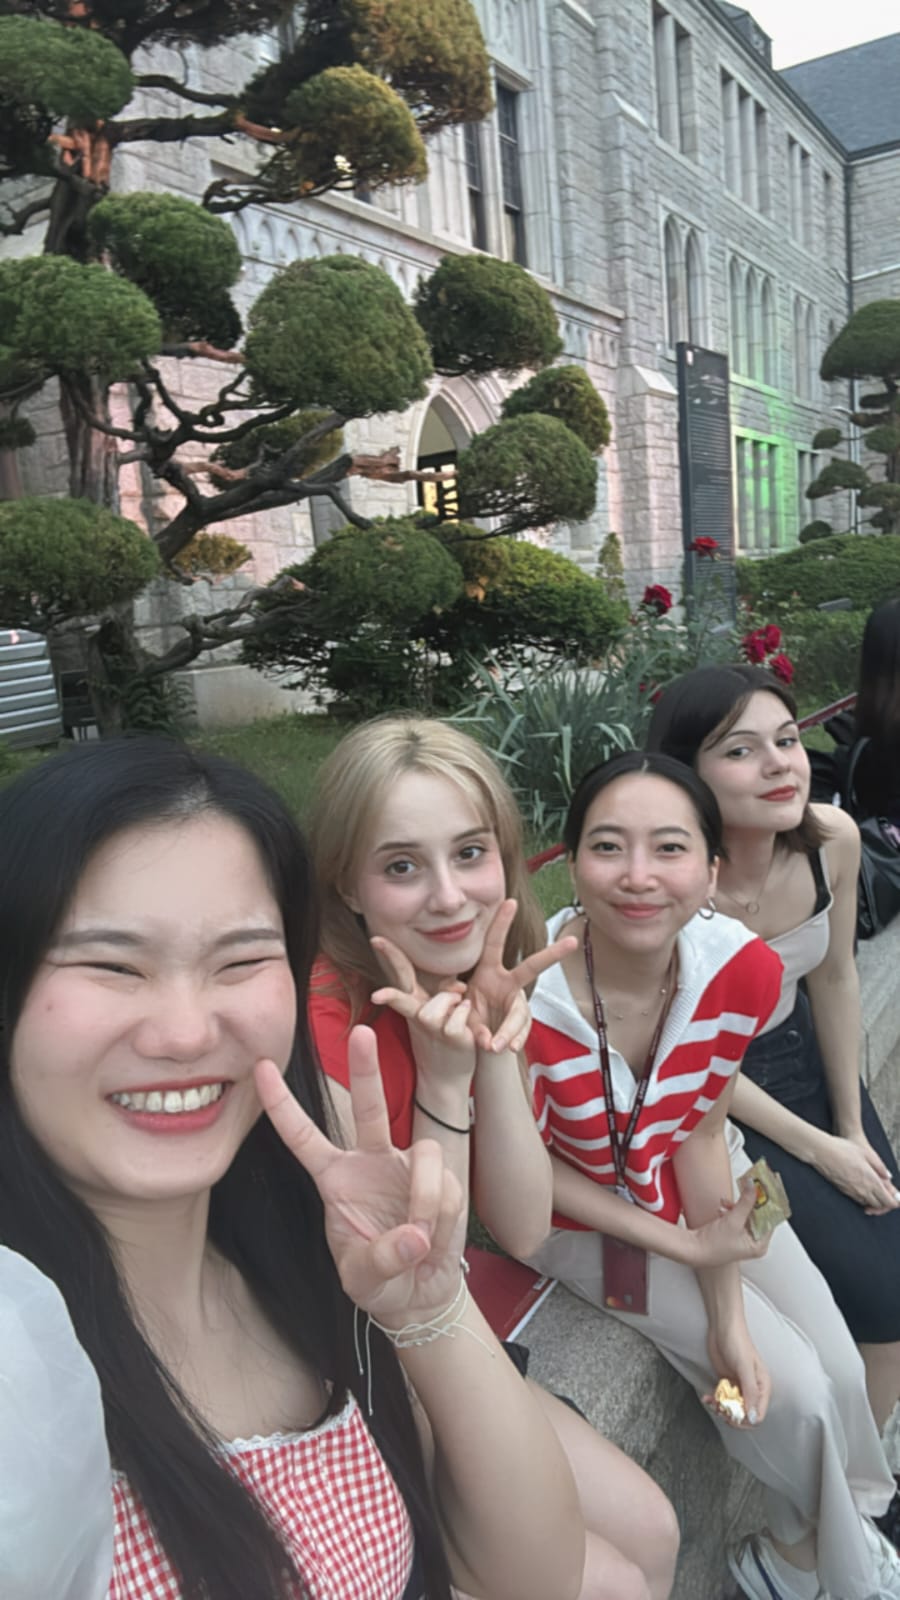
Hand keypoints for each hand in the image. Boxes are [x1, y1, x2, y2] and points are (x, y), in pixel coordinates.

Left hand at [255, 1027, 465, 1326]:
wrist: (418, 1296)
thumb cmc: (378, 1282)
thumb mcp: (362, 1280)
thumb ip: (382, 1259)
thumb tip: (416, 1236)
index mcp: (335, 1178)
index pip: (302, 1136)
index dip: (282, 1104)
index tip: (261, 1067)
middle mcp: (370, 1161)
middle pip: (367, 1106)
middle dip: (366, 1068)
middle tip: (362, 1031)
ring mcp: (408, 1166)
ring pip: (426, 1154)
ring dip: (427, 1199)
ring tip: (420, 1238)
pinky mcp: (443, 1178)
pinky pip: (448, 1186)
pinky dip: (443, 1217)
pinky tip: (434, 1239)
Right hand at [370, 936, 476, 1089]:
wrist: (449, 1074)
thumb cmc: (445, 1036)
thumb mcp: (443, 1009)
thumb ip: (446, 992)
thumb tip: (457, 985)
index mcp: (416, 1002)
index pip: (401, 974)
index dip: (390, 955)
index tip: (376, 937)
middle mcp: (418, 1013)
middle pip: (403, 995)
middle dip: (391, 990)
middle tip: (377, 981)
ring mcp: (431, 1027)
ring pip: (438, 1004)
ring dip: (453, 1003)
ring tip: (459, 1012)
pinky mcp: (448, 1037)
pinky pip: (456, 1018)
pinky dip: (464, 1016)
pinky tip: (466, 1026)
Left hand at [465, 899, 578, 1053]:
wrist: (475, 1040)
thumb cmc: (464, 1012)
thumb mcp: (451, 1004)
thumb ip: (454, 1004)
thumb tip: (466, 1015)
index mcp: (488, 971)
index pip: (494, 943)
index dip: (502, 923)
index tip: (511, 901)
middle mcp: (508, 983)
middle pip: (533, 967)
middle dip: (552, 954)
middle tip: (571, 941)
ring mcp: (517, 1003)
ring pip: (520, 1012)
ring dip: (509, 1029)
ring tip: (496, 1045)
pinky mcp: (521, 1023)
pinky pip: (521, 1031)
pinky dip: (513, 1040)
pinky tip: (509, 1048)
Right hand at [689, 1179, 771, 1267]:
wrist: (693, 1250)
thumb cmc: (713, 1246)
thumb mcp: (733, 1221)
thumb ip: (746, 1202)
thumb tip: (754, 1186)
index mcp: (759, 1245)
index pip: (771, 1219)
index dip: (770, 1203)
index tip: (769, 1188)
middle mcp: (753, 1243)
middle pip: (759, 1216)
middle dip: (752, 1202)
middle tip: (753, 1185)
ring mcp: (743, 1238)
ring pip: (747, 1214)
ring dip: (739, 1205)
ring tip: (728, 1201)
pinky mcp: (733, 1233)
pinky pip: (738, 1216)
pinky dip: (732, 1210)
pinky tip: (723, 1207)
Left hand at [704, 1321, 770, 1428]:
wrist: (722, 1327)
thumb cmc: (738, 1341)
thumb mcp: (744, 1367)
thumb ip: (750, 1392)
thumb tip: (752, 1416)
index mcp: (762, 1387)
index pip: (758, 1415)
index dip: (745, 1420)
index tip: (731, 1416)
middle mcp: (752, 1389)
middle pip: (744, 1414)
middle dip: (731, 1416)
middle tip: (719, 1409)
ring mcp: (739, 1386)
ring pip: (732, 1408)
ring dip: (721, 1410)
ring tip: (712, 1402)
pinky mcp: (727, 1383)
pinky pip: (723, 1399)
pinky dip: (715, 1401)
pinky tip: (707, 1398)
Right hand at [813, 1130, 899, 1214]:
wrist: (822, 1152)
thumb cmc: (843, 1150)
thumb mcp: (866, 1153)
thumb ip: (879, 1166)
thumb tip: (887, 1176)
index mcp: (871, 1180)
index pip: (887, 1200)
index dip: (894, 1202)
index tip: (896, 1200)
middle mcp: (862, 1189)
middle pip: (879, 1205)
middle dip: (886, 1204)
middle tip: (888, 1197)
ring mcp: (852, 1192)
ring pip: (868, 1204)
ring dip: (875, 1202)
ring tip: (877, 1195)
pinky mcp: (843, 1191)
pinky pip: (858, 1200)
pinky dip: (864, 1199)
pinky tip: (864, 1192)